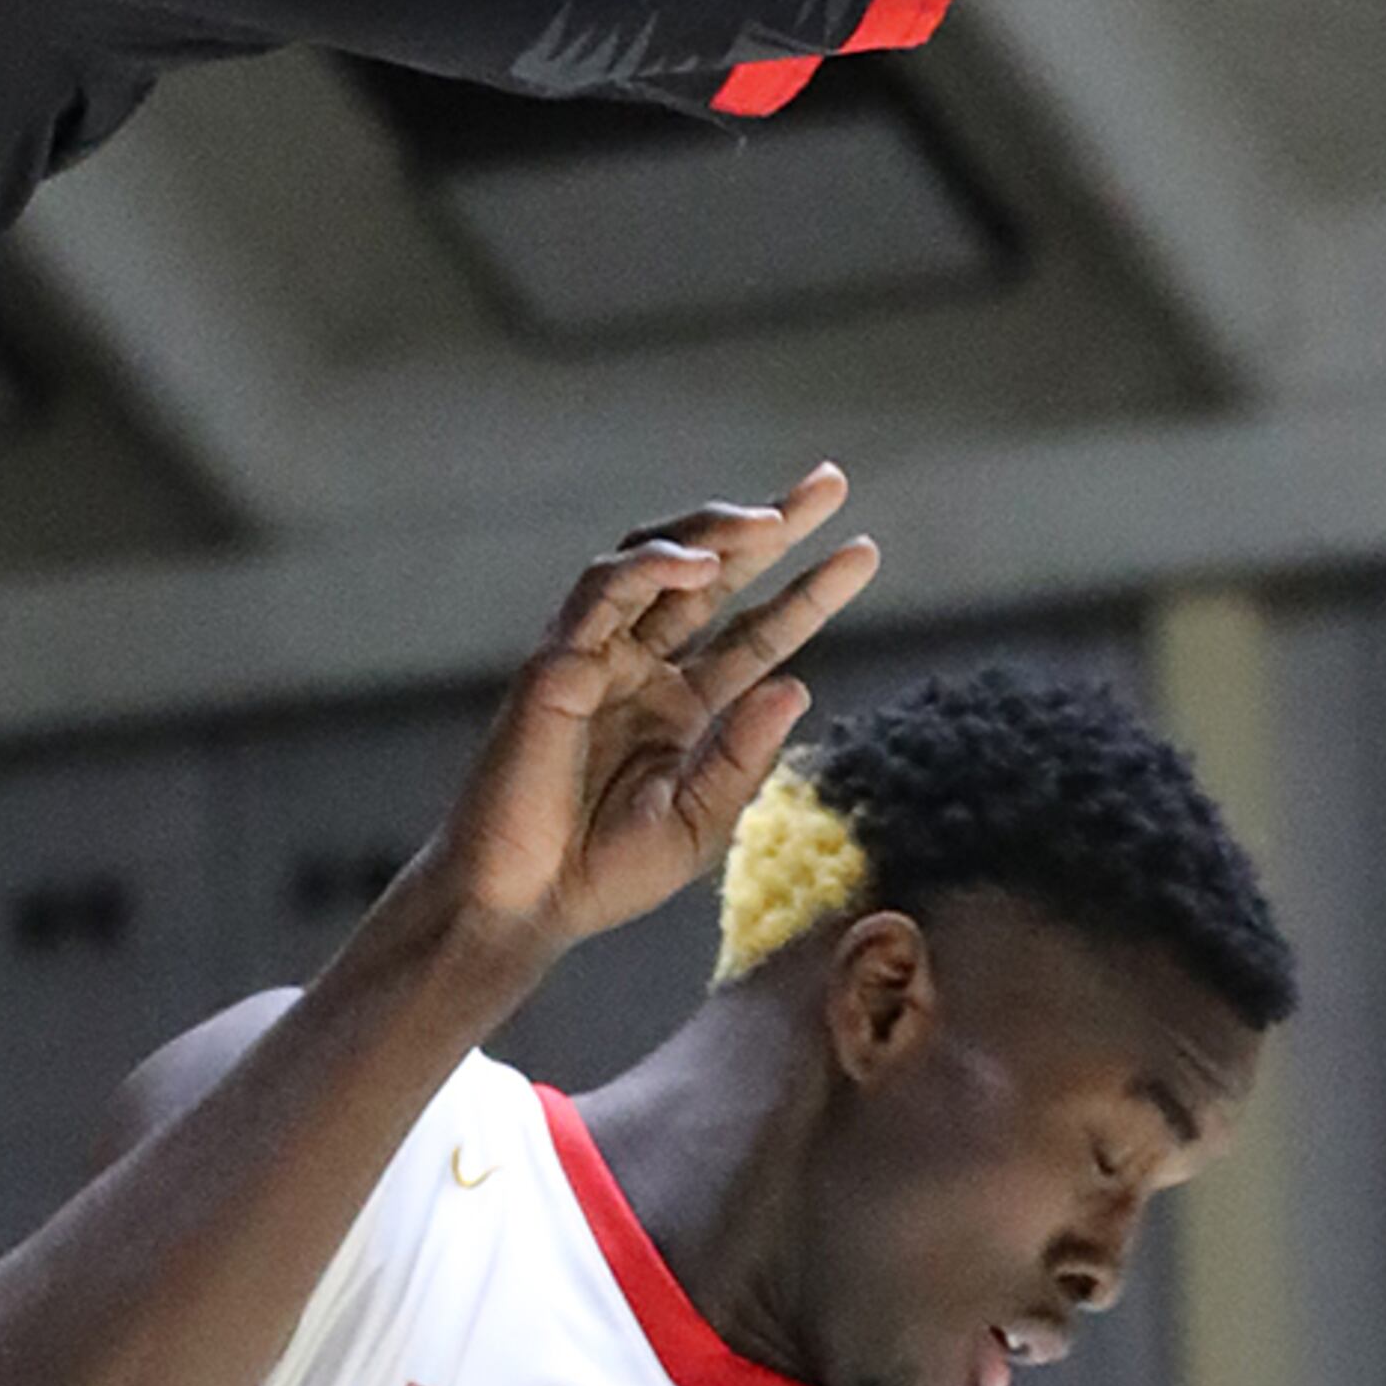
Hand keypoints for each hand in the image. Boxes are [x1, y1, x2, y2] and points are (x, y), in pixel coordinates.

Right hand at [430, 475, 877, 966]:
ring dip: (714, 532)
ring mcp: (597, 658)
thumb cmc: (601, 873)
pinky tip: (701, 565)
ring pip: (655, 562)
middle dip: (770, 524)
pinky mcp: (555, 663)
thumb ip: (745, 757)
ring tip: (774, 520)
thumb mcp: (700, 823)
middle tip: (831, 481)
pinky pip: (601, 594)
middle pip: (714, 574)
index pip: (756, 631)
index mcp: (679, 703)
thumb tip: (799, 685)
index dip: (809, 591)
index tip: (863, 551)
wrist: (521, 905)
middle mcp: (641, 667)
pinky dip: (649, 570)